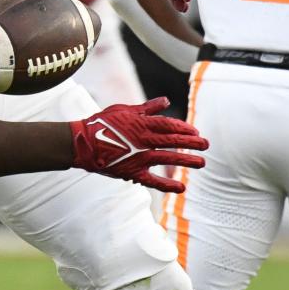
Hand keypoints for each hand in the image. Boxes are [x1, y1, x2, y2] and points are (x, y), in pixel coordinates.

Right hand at [70, 97, 207, 192]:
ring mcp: (138, 157)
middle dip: (192, 143)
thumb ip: (147, 108)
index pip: (169, 125)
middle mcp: (143, 140)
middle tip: (206, 145)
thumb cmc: (101, 123)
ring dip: (186, 160)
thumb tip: (166, 101)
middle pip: (173, 141)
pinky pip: (152, 180)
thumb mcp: (124, 109)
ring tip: (201, 163)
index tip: (196, 131)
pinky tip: (181, 188)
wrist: (82, 143)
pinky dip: (166, 185)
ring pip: (167, 158)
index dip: (184, 128)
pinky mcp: (131, 172)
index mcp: (141, 124)